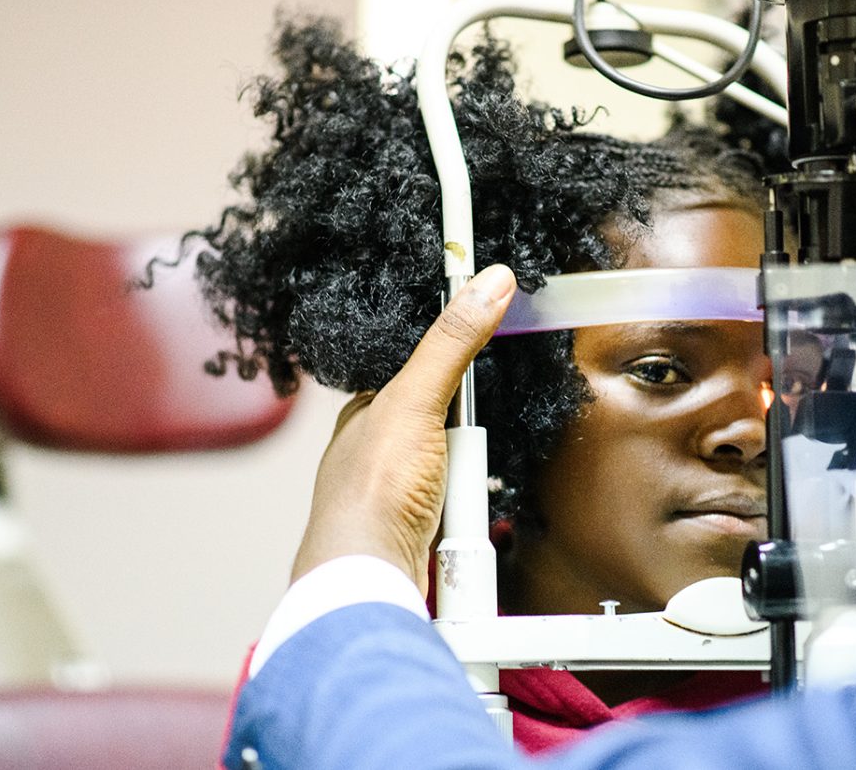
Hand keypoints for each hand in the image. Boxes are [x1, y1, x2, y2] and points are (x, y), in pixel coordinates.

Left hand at [291, 265, 517, 591]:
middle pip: (452, 431)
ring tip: (452, 498)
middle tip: (453, 457)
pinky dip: (470, 522)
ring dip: (467, 489)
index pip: (425, 378)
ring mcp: (397, 497)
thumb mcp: (415, 399)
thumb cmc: (370, 490)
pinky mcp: (419, 534)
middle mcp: (378, 454)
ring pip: (461, 476)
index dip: (454, 383)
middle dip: (466, 447)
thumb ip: (453, 342)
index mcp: (367, 413)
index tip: (470, 390)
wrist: (367, 573)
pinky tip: (460, 525)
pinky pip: (465, 516)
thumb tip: (489, 282)